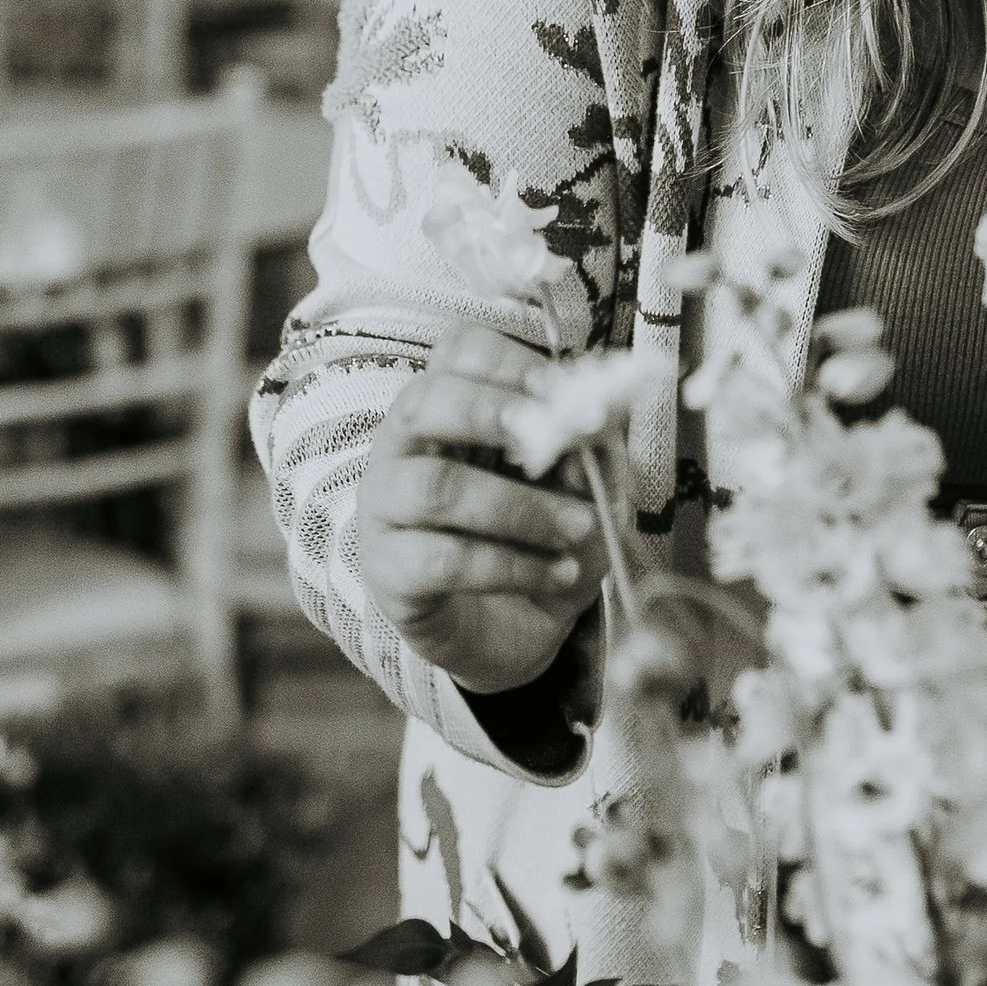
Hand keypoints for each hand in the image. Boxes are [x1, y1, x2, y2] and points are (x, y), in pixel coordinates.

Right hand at [358, 319, 609, 698]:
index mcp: (450, 407)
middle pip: (427, 402)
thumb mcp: (587, 494)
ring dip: (519, 505)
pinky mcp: (390, 572)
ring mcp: (386, 509)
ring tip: (579, 527)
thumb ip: (594, 458)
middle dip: (497, 414)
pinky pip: (442, 559)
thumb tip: (600, 430)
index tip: (561, 390)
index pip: (457, 352)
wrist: (512, 633)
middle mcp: (405, 446)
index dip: (508, 363)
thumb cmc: (541, 541)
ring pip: (435, 486)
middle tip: (555, 438)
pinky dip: (512, 565)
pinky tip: (557, 573)